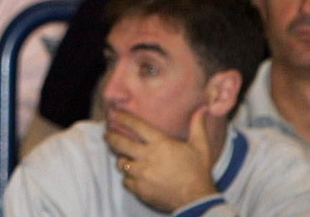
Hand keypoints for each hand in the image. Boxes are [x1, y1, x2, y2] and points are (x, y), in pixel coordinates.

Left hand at [105, 107, 219, 212]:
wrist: (197, 201)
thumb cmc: (198, 172)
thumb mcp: (201, 147)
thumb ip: (198, 127)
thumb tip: (202, 109)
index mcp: (160, 144)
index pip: (136, 126)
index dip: (123, 118)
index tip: (114, 114)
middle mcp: (147, 157)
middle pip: (120, 143)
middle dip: (111, 137)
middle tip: (107, 134)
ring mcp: (142, 174)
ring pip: (121, 163)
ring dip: (122, 159)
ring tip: (123, 156)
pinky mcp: (140, 189)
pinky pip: (126, 180)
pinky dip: (128, 177)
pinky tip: (133, 175)